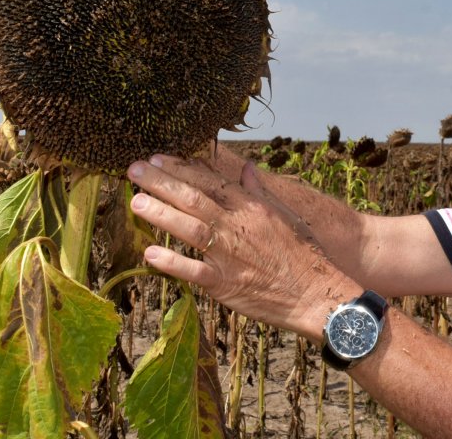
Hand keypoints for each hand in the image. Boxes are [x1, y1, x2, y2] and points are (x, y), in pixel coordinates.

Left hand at [127, 155, 359, 339]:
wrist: (316, 293)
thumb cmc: (304, 254)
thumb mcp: (286, 215)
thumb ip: (260, 191)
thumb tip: (246, 168)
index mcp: (251, 207)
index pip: (210, 181)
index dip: (181, 168)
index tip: (158, 158)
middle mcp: (237, 227)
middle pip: (193, 199)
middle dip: (161, 182)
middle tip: (134, 170)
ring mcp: (229, 255)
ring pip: (188, 229)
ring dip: (159, 214)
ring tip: (135, 202)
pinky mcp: (225, 284)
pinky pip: (193, 271)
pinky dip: (171, 262)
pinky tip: (149, 253)